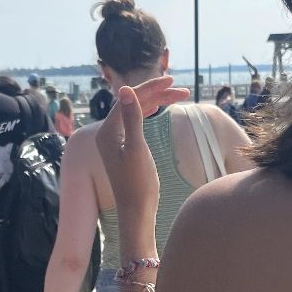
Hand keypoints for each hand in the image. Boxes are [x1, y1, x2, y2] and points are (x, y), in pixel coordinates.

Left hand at [96, 77, 189, 219]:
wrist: (136, 210)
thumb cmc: (137, 184)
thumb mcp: (137, 149)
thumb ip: (132, 118)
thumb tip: (125, 89)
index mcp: (107, 131)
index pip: (129, 99)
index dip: (151, 87)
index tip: (172, 81)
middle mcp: (108, 133)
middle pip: (133, 103)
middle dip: (158, 93)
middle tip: (183, 90)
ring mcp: (116, 140)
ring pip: (137, 111)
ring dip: (157, 102)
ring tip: (180, 95)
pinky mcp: (124, 147)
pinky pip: (136, 121)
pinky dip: (150, 112)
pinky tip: (158, 107)